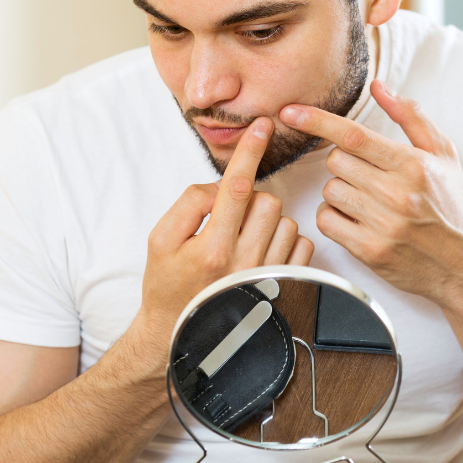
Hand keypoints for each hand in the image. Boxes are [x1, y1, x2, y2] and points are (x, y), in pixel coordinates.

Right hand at [135, 117, 313, 353]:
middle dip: (252, 199)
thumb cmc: (168, 286)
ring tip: (244, 242)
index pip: (237, 187)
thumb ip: (189, 204)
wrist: (185, 337)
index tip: (262, 126)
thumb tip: (220, 186)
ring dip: (267, 221)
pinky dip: (286, 240)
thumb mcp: (160, 240)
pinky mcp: (288, 288)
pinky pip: (302, 243)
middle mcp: (244, 263)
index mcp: (210, 248)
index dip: (250, 151)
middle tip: (231, 219)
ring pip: (285, 220)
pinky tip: (264, 254)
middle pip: (267, 200)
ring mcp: (269, 277)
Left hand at [279, 80, 462, 304]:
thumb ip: (411, 117)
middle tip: (367, 175)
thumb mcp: (443, 155)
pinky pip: (326, 221)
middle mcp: (397, 194)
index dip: (316, 121)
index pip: (353, 136)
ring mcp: (382, 225)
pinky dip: (334, 217)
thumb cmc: (452, 207)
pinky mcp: (369, 251)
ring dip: (340, 191)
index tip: (289, 112)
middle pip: (335, 162)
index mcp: (413, 166)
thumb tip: (379, 87)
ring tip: (366, 200)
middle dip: (344, 164)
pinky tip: (356, 219)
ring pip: (329, 190)